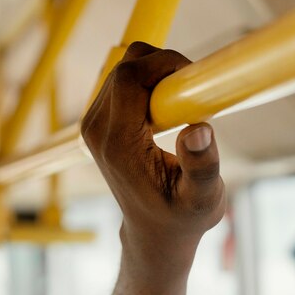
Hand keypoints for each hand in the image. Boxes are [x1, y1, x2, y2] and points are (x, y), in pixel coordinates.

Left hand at [81, 42, 225, 268]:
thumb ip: (201, 167)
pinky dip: (149, 81)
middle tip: (194, 93)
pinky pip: (123, 80)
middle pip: (126, 65)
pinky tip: (167, 109)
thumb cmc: (180, 217)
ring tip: (183, 105)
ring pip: (124, 68)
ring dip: (158, 73)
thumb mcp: (202, 200)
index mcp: (117, 143)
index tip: (195, 79)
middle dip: (165, 65)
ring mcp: (93, 124)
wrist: (154, 231)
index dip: (165, 63)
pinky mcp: (98, 121)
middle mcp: (96, 129)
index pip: (130, 76)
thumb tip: (197, 131)